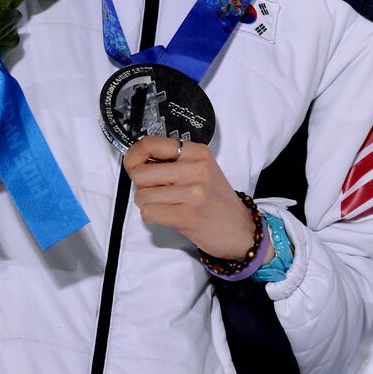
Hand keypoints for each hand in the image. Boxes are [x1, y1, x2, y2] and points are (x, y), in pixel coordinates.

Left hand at [124, 136, 265, 261]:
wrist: (239, 229)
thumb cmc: (215, 200)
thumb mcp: (201, 170)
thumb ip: (173, 162)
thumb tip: (137, 161)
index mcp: (197, 152)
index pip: (151, 144)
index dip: (134, 156)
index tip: (134, 165)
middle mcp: (196, 168)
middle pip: (141, 173)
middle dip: (141, 186)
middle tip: (158, 191)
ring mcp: (193, 192)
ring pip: (142, 195)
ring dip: (147, 203)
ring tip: (167, 205)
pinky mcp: (187, 215)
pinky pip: (149, 212)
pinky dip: (152, 216)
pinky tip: (169, 216)